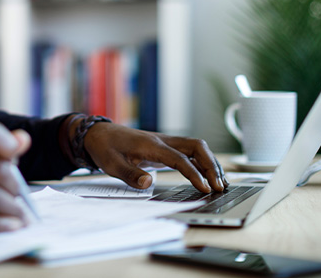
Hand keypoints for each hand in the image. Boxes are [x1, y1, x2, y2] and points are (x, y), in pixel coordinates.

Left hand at [84, 123, 227, 192]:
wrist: (99, 134)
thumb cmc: (105, 148)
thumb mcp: (111, 164)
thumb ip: (130, 174)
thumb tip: (148, 183)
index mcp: (151, 145)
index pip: (179, 158)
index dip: (194, 173)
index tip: (205, 188)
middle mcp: (163, 141)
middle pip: (196, 147)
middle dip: (211, 165)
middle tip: (220, 186)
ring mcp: (166, 142)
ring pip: (196, 148)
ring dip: (211, 163)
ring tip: (221, 183)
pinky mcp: (166, 147)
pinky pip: (190, 152)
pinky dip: (203, 162)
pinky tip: (209, 176)